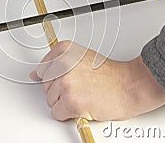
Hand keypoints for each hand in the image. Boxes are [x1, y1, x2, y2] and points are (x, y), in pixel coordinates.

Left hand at [29, 41, 164, 120]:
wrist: (129, 86)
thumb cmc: (110, 75)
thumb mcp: (80, 59)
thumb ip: (56, 65)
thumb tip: (34, 75)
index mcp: (64, 50)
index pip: (42, 70)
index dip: (56, 79)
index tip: (68, 79)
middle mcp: (62, 64)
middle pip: (46, 87)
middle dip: (61, 91)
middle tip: (81, 87)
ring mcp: (66, 83)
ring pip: (51, 101)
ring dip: (65, 103)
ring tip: (84, 95)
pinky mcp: (70, 101)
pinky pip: (57, 114)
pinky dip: (68, 115)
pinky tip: (83, 105)